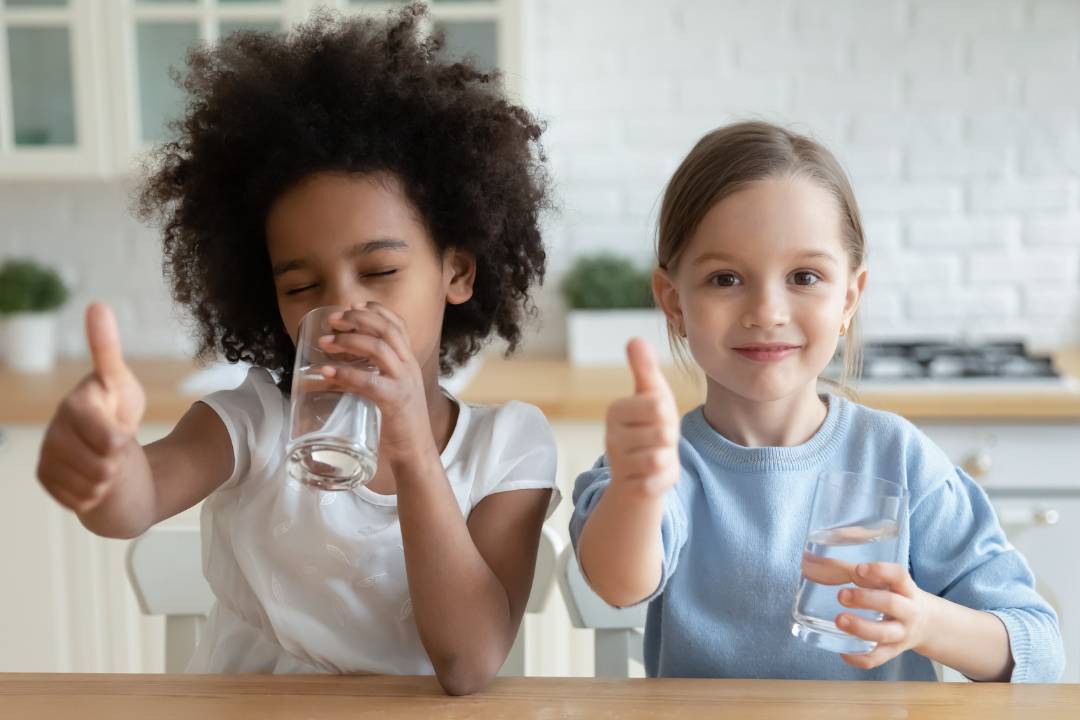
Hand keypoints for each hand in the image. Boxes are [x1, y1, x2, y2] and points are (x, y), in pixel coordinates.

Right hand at [37, 303, 145, 513]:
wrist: (108, 446)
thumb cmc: (117, 410)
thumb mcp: (121, 382)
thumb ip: (107, 349)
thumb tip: (97, 305)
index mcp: (74, 404)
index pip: (112, 439)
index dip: (123, 440)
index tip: (122, 429)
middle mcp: (54, 430)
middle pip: (104, 467)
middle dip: (117, 461)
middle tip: (113, 446)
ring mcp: (46, 455)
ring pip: (92, 486)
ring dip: (107, 479)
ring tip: (104, 459)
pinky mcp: (45, 478)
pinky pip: (80, 500)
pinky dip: (93, 493)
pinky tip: (90, 475)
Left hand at [316, 302, 432, 463]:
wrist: (416, 451)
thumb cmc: (399, 423)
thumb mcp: (389, 391)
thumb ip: (370, 377)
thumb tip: (332, 372)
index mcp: (408, 362)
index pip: (398, 325)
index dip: (376, 310)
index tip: (353, 305)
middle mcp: (409, 367)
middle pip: (387, 330)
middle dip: (358, 319)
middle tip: (333, 320)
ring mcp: (404, 383)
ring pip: (379, 349)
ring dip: (348, 341)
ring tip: (325, 342)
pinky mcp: (395, 401)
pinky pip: (369, 381)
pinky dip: (345, 374)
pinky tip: (326, 372)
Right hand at [604, 338, 679, 496]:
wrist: (641, 472)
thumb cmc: (649, 426)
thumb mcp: (651, 394)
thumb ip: (644, 368)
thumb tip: (634, 338)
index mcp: (616, 410)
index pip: (658, 405)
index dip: (667, 412)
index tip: (658, 417)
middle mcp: (611, 437)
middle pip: (663, 433)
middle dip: (670, 437)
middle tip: (658, 439)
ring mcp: (618, 463)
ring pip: (661, 457)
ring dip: (668, 457)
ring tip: (656, 455)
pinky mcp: (630, 487)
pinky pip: (658, 480)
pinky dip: (664, 478)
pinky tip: (653, 475)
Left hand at [832, 562, 933, 668]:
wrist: (927, 625)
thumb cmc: (895, 595)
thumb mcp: (885, 582)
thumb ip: (854, 572)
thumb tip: (811, 560)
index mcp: (906, 588)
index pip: (899, 576)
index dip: (880, 571)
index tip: (859, 569)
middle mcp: (908, 611)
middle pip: (891, 604)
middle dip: (865, 599)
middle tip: (841, 596)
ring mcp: (902, 634)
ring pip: (884, 633)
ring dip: (861, 627)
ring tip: (839, 620)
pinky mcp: (893, 652)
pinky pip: (877, 659)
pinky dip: (859, 658)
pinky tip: (842, 651)